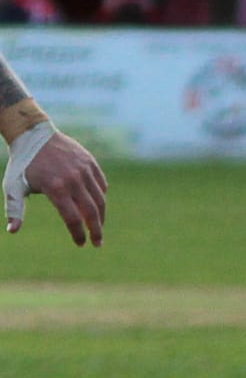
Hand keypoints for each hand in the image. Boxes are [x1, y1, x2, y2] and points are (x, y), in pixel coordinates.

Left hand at [6, 127, 106, 244]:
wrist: (32, 134)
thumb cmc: (22, 163)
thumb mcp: (14, 186)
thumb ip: (15, 209)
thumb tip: (12, 231)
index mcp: (55, 188)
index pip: (73, 219)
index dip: (78, 234)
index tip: (80, 243)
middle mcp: (73, 180)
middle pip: (92, 212)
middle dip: (96, 231)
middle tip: (97, 243)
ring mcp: (84, 170)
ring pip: (100, 200)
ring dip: (101, 216)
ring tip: (98, 226)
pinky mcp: (90, 163)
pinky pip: (101, 185)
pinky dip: (100, 197)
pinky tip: (96, 205)